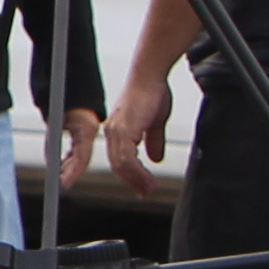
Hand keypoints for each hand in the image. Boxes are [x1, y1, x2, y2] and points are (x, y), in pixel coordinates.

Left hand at [58, 106, 103, 186]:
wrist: (71, 88)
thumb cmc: (62, 101)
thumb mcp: (54, 122)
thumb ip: (51, 141)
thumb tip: (50, 160)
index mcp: (86, 130)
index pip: (82, 157)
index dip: (74, 173)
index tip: (65, 184)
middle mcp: (89, 132)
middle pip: (80, 159)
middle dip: (70, 173)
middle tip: (61, 185)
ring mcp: (87, 132)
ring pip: (79, 155)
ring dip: (69, 167)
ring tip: (61, 179)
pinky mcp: (83, 132)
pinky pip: (78, 149)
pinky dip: (70, 158)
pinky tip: (63, 166)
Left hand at [106, 74, 174, 195]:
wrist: (150, 76)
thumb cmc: (153, 94)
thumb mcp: (154, 123)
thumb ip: (152, 141)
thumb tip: (155, 158)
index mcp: (117, 131)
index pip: (119, 160)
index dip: (130, 175)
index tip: (141, 187)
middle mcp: (112, 132)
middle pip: (118, 165)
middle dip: (132, 181)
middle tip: (145, 192)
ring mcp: (116, 131)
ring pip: (121, 164)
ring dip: (136, 179)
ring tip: (148, 188)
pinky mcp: (123, 130)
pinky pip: (126, 158)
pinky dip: (137, 170)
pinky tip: (147, 176)